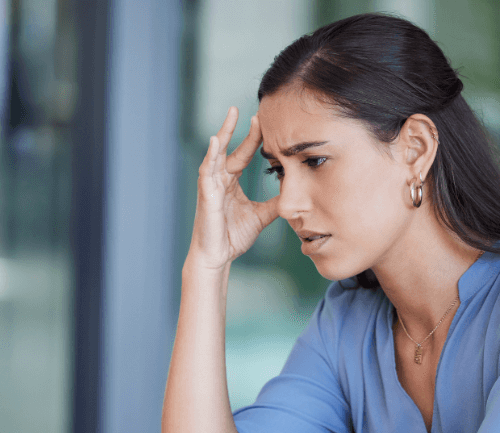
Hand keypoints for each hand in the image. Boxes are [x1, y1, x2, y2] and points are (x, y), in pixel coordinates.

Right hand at [189, 107, 279, 269]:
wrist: (218, 256)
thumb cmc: (233, 236)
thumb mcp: (262, 215)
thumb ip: (275, 203)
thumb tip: (293, 194)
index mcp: (230, 182)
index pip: (243, 154)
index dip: (253, 139)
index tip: (265, 122)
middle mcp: (219, 180)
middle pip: (229, 148)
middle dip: (237, 128)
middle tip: (246, 109)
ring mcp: (210, 186)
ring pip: (216, 154)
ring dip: (223, 134)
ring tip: (231, 115)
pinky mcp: (206, 195)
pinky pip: (207, 171)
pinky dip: (210, 155)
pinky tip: (216, 141)